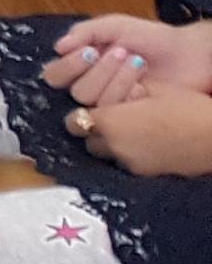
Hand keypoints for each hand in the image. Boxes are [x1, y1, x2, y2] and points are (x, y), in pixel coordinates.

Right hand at [47, 15, 211, 108]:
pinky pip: (116, 113)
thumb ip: (84, 32)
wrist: (188, 54)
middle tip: (120, 53)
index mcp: (81, 64)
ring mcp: (110, 103)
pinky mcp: (128, 117)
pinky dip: (129, 92)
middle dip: (98, 71)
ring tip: (137, 62)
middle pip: (74, 91)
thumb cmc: (151, 37)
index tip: (90, 51)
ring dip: (116, 79)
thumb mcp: (114, 26)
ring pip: (95, 102)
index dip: (69, 65)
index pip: (55, 74)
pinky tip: (144, 82)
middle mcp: (91, 85)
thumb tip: (57, 47)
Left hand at [82, 88, 211, 175]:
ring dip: (110, 143)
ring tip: (128, 130)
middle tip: (110, 118)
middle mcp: (115, 147)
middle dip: (94, 130)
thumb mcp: (154, 88)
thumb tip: (113, 93)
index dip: (81, 114)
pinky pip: (125, 164)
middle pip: (88, 140)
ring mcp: (130, 164)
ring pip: (105, 155)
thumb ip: (124, 91)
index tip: (92, 107)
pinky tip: (144, 142)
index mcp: (111, 122)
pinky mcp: (146, 175)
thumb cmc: (188, 108)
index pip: (76, 121)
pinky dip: (127, 154)